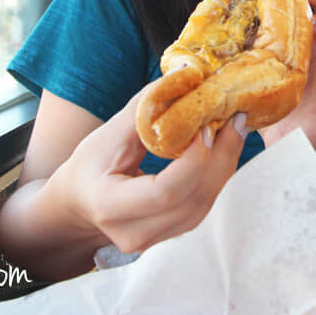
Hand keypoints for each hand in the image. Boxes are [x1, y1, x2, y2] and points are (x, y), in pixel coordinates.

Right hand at [44, 78, 247, 254]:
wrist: (80, 201)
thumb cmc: (91, 163)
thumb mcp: (108, 133)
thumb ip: (145, 107)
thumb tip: (183, 74)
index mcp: (109, 206)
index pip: (165, 192)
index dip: (194, 161)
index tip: (207, 126)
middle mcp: (133, 233)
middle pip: (191, 201)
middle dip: (220, 158)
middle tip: (236, 120)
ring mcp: (154, 240)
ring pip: (203, 205)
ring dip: (224, 165)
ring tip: (234, 129)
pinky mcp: (170, 234)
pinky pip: (202, 205)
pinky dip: (216, 175)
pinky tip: (223, 148)